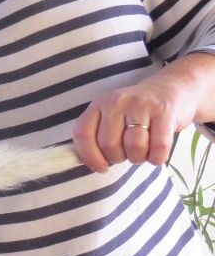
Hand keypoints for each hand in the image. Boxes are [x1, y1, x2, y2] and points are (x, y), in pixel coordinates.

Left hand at [72, 52, 214, 173]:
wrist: (173, 88)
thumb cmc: (136, 112)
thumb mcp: (110, 117)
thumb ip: (95, 136)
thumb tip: (87, 163)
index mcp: (99, 104)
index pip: (83, 134)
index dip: (89, 157)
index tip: (101, 167)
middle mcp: (117, 101)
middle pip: (109, 144)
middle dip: (118, 158)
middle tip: (127, 153)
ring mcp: (141, 104)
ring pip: (133, 147)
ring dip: (138, 158)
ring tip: (142, 151)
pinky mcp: (164, 111)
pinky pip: (158, 147)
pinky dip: (157, 157)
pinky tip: (157, 152)